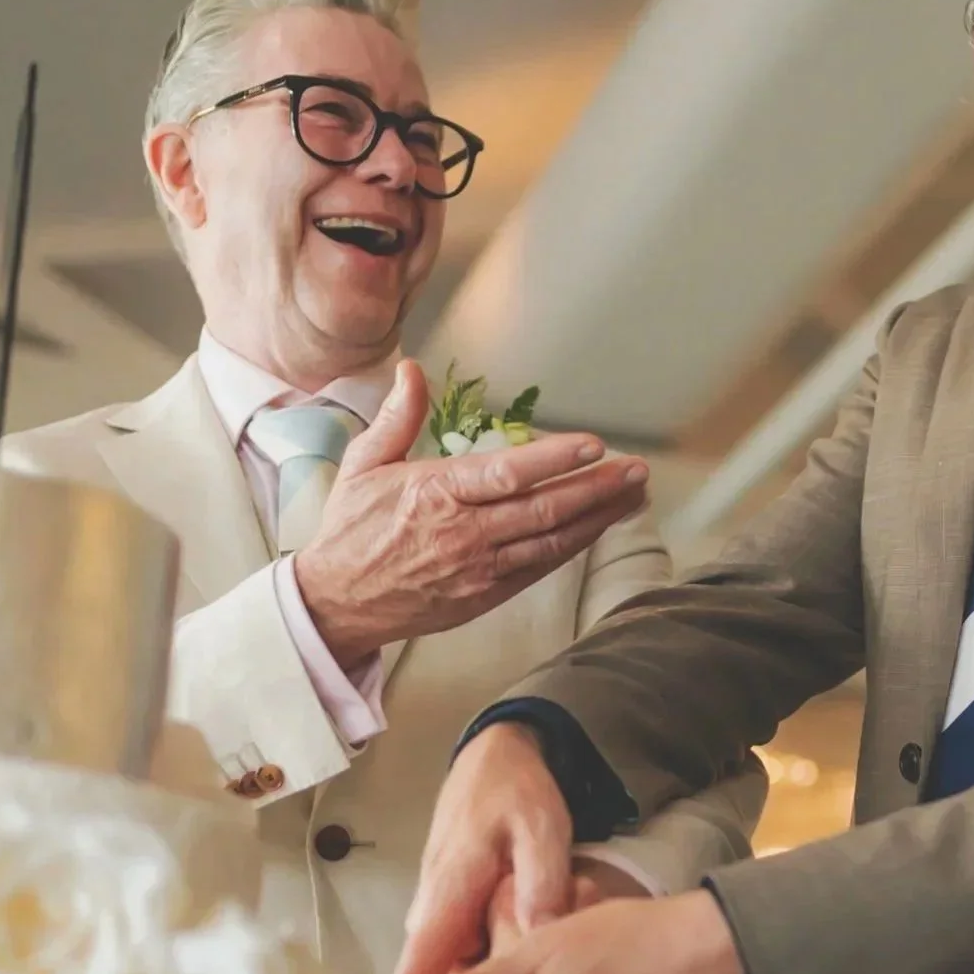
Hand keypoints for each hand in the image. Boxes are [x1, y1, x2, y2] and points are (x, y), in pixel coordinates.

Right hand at [294, 361, 650, 665]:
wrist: (337, 603)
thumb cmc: (351, 531)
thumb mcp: (364, 465)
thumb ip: (397, 418)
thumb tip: (412, 369)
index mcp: (436, 493)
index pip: (508, 473)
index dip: (556, 459)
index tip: (595, 444)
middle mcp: (464, 532)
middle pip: (545, 508)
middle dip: (598, 488)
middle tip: (637, 469)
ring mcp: (479, 569)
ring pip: (552, 541)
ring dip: (598, 518)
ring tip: (634, 496)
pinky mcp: (486, 595)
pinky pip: (540, 568)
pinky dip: (574, 546)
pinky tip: (599, 527)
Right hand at [391, 723, 576, 973]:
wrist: (494, 759)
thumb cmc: (516, 794)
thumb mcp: (540, 830)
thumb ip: (540, 882)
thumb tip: (537, 931)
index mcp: (448, 894)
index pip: (418, 970)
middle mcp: (432, 912)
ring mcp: (438, 914)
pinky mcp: (450, 914)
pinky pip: (452, 963)